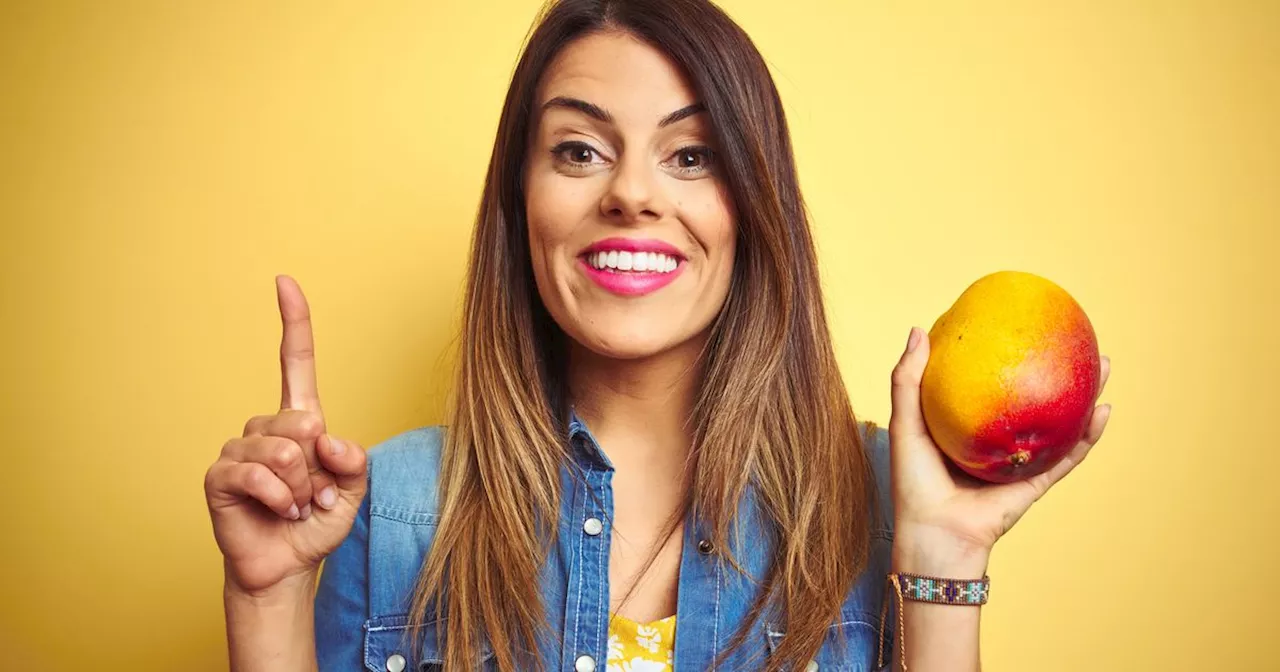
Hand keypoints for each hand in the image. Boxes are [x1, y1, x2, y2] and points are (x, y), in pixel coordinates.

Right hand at [205, 276, 367, 594]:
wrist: (287, 567)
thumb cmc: (318, 523)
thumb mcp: (354, 490)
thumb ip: (354, 461)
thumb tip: (328, 438)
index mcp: (301, 420)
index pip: (295, 361)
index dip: (293, 322)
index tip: (285, 282)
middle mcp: (267, 427)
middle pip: (303, 423)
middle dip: (320, 469)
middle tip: (315, 495)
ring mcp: (239, 449)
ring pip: (284, 453)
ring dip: (302, 489)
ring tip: (297, 507)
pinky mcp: (219, 475)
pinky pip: (258, 475)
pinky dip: (280, 499)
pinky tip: (279, 512)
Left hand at [887, 327, 1111, 570]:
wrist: (934, 533)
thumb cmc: (914, 481)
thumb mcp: (906, 422)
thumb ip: (908, 380)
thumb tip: (920, 330)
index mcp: (968, 427)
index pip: (993, 384)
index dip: (1010, 356)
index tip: (1022, 325)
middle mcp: (998, 441)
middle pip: (1034, 397)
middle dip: (1058, 368)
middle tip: (1075, 336)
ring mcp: (1020, 461)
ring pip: (1060, 422)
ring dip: (1086, 394)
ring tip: (1103, 364)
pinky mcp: (1035, 483)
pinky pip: (1067, 456)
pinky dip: (1088, 436)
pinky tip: (1103, 411)